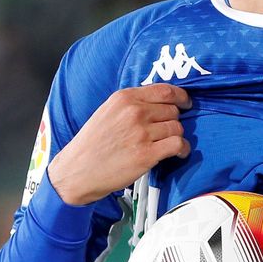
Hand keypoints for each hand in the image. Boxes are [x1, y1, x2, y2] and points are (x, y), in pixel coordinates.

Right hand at [47, 84, 190, 204]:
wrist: (77, 170)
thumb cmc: (92, 144)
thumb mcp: (107, 112)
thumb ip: (131, 104)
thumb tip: (159, 103)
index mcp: (124, 98)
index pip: (165, 90)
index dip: (181, 97)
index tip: (185, 103)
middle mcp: (134, 112)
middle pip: (173, 110)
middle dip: (174, 121)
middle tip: (167, 131)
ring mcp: (141, 133)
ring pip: (177, 127)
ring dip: (178, 136)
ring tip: (171, 144)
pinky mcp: (147, 154)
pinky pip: (178, 144)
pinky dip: (183, 149)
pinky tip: (179, 153)